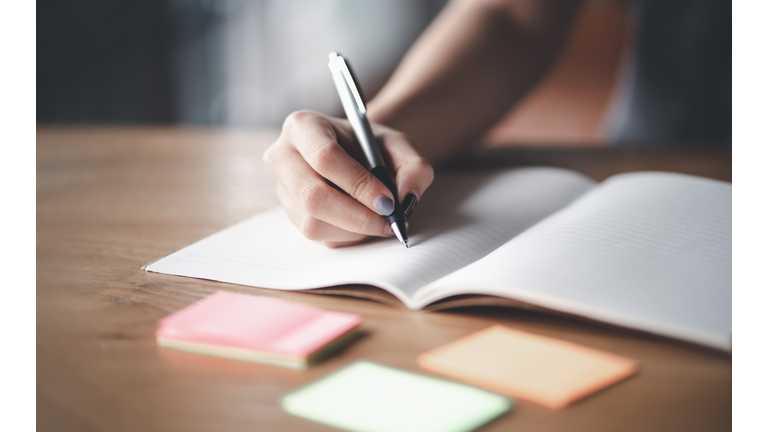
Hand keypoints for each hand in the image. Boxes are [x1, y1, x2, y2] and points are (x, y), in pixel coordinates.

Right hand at [264, 110, 433, 247]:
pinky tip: (364, 224)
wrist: (357, 156)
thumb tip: (406, 199)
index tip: (388, 201)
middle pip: (313, 196)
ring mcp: (283, 189)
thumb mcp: (399, 145)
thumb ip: (413, 167)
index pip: (325, 157)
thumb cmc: (373, 147)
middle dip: (356, 215)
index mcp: (303, 126)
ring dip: (353, 230)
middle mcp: (283, 156)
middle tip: (388, 221)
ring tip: (380, 221)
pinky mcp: (290, 214)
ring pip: (312, 223)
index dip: (358, 183)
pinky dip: (347, 237)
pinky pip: (317, 237)